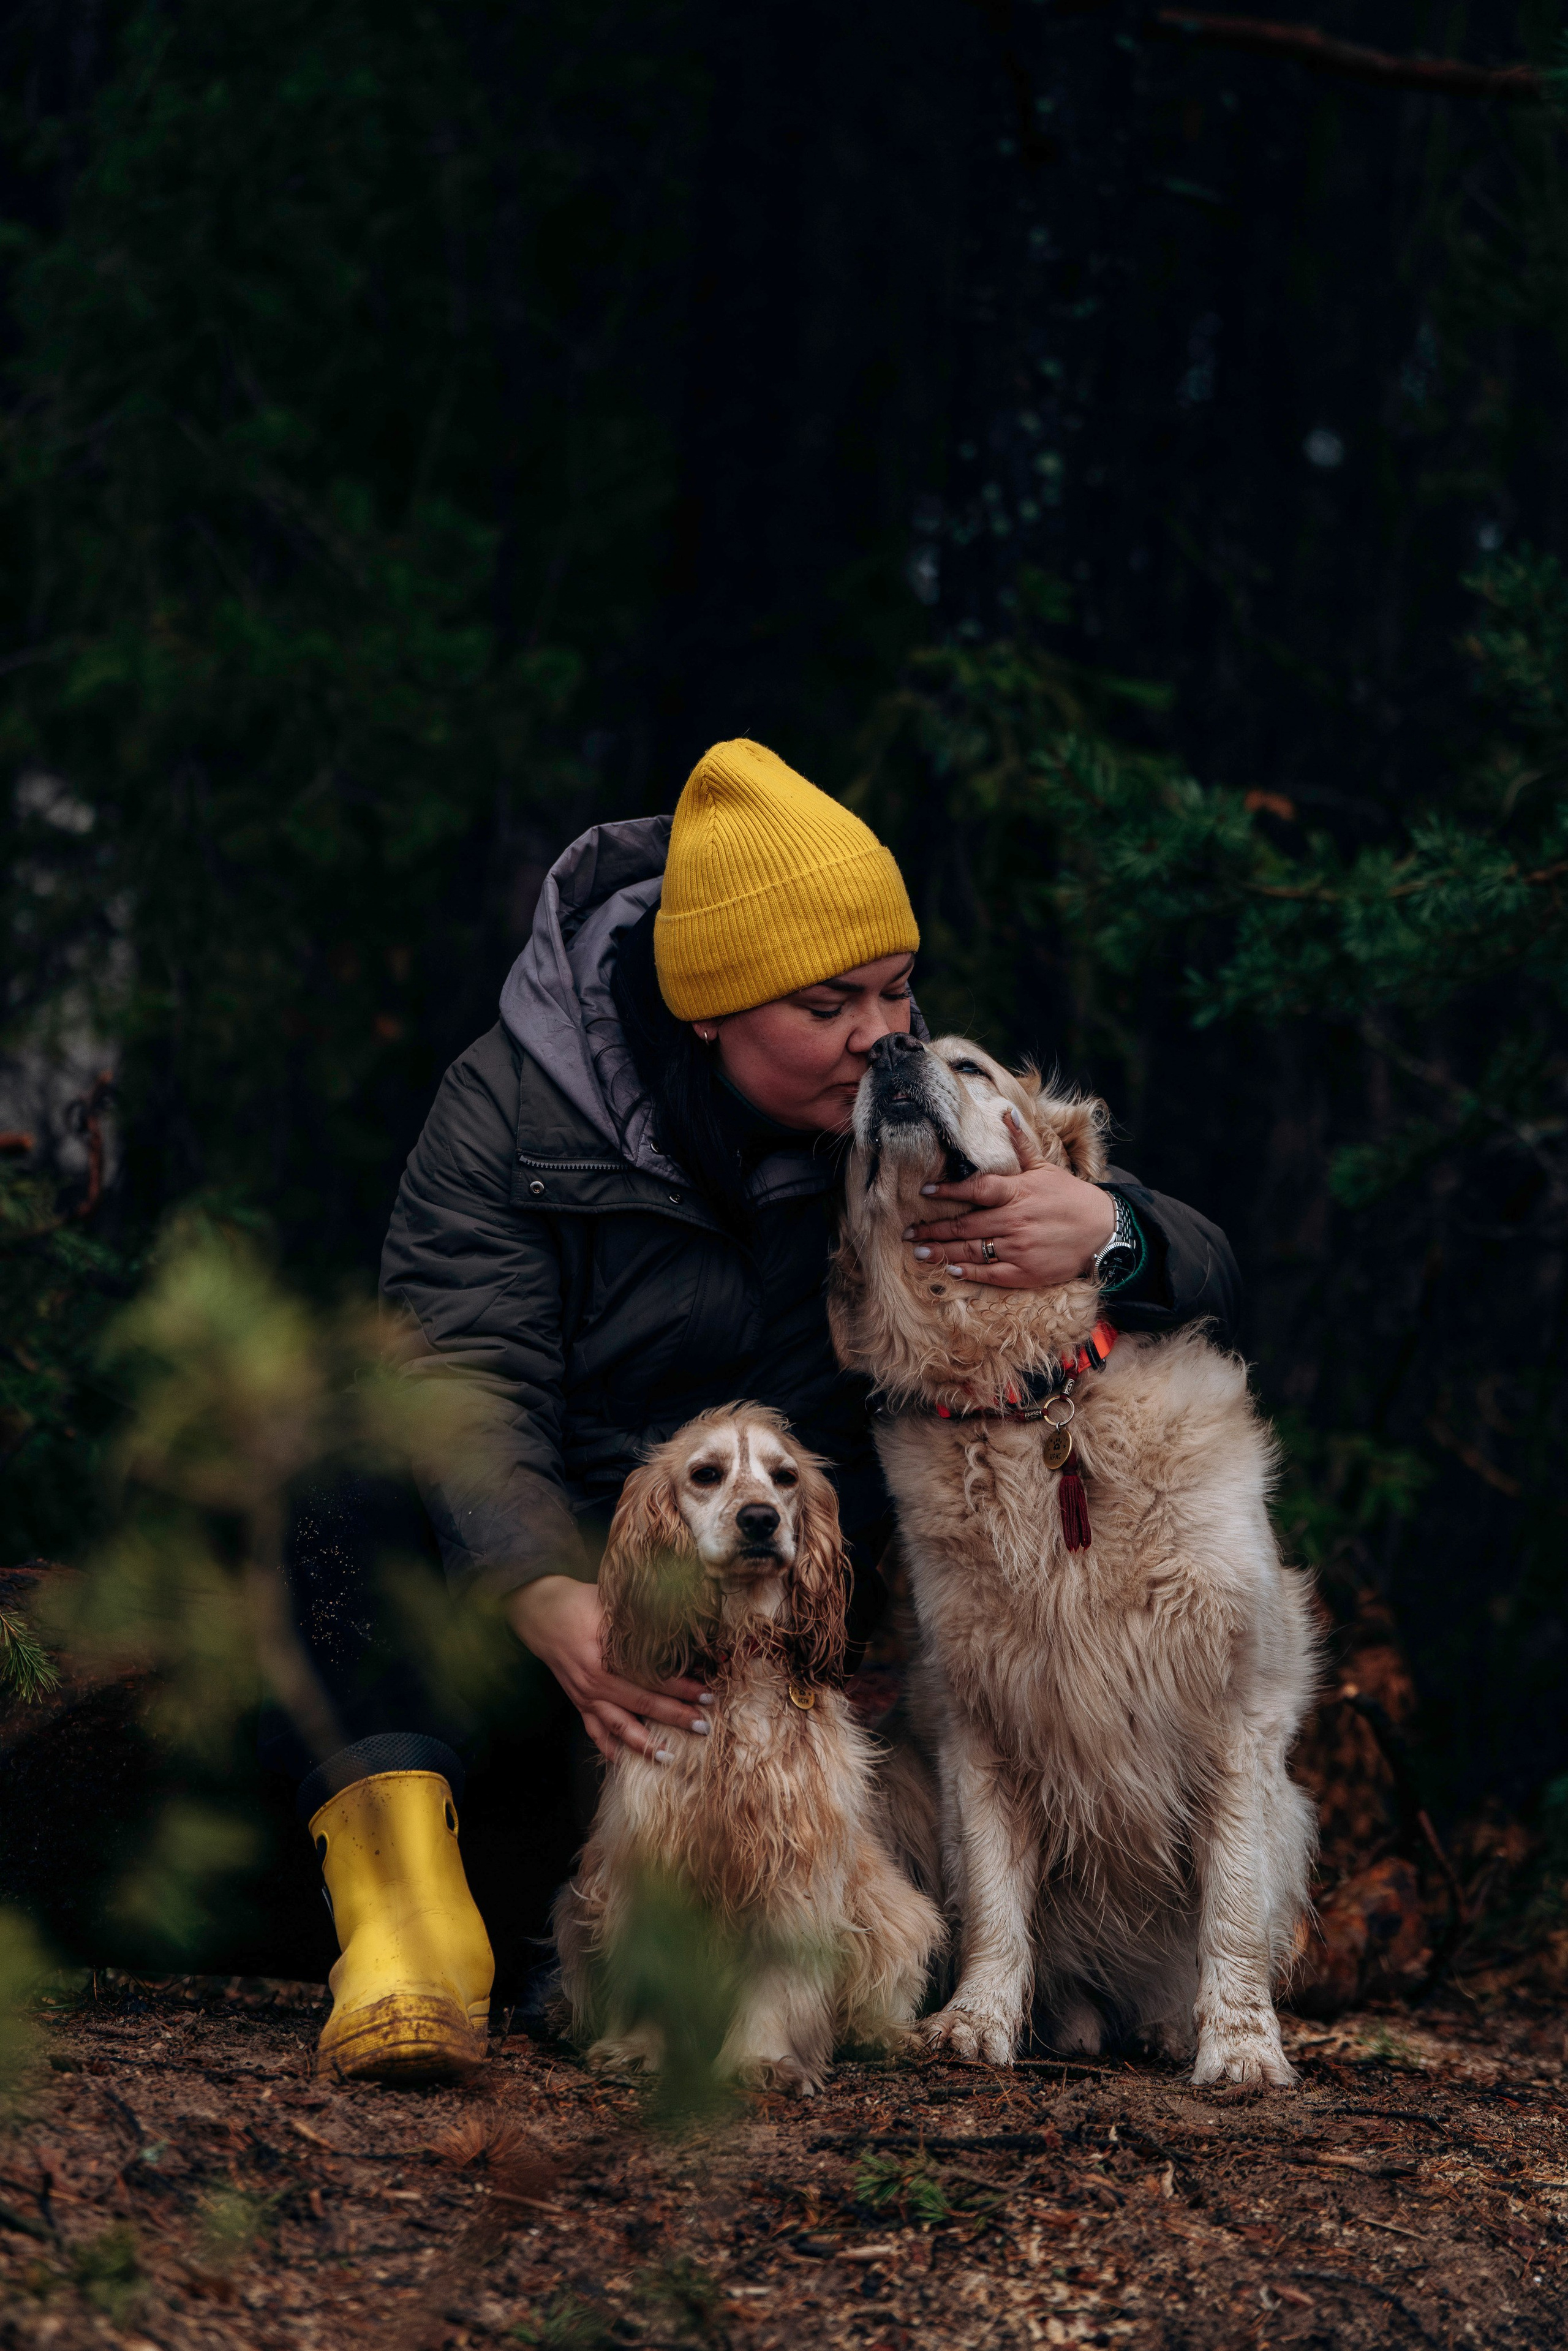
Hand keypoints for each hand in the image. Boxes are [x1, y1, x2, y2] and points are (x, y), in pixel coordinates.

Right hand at [506, 1574, 710, 1763]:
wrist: (540, 1611)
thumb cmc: (578, 1602)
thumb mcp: (609, 1603)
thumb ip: (638, 1618)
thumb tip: (677, 1623)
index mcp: (604, 1659)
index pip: (651, 1679)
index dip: (681, 1688)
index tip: (706, 1694)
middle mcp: (594, 1683)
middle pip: (641, 1706)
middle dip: (674, 1717)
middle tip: (703, 1726)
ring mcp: (584, 1696)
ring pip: (618, 1727)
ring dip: (644, 1744)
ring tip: (669, 1757)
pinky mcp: (578, 1700)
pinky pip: (593, 1730)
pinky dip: (608, 1747)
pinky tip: (622, 1760)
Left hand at [904, 1107, 1115, 1289]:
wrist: (1103, 1231)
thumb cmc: (1070, 1197)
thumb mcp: (1045, 1167)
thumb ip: (1020, 1144)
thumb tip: (1005, 1112)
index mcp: (1018, 1192)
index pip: (976, 1189)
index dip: (948, 1190)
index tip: (924, 1191)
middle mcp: (1014, 1221)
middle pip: (965, 1224)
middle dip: (933, 1228)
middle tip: (909, 1231)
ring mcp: (1019, 1248)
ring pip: (971, 1251)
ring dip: (942, 1251)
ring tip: (919, 1251)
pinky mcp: (1025, 1272)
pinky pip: (990, 1273)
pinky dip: (968, 1272)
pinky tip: (950, 1269)